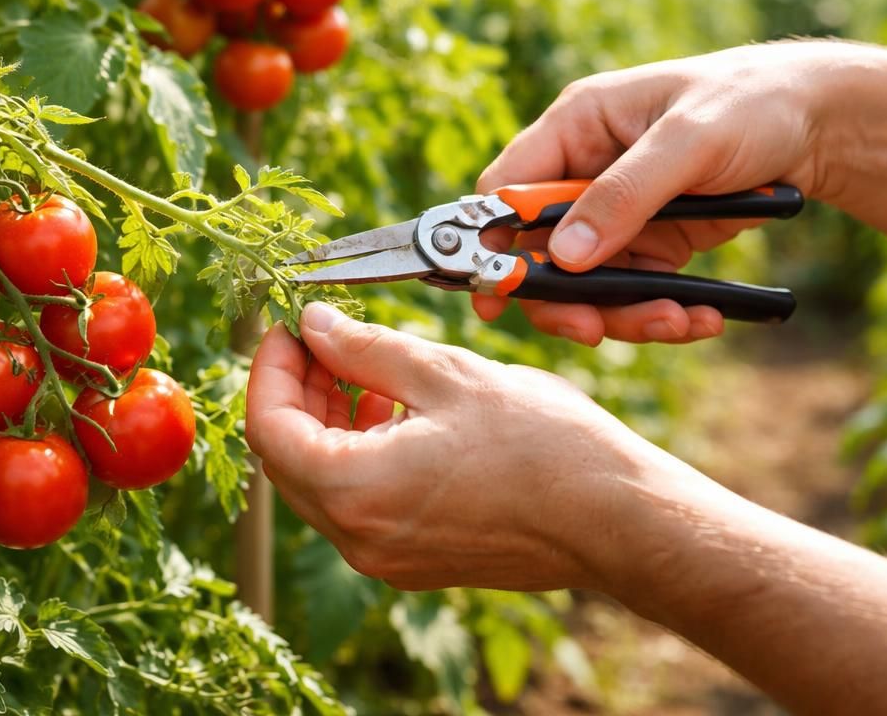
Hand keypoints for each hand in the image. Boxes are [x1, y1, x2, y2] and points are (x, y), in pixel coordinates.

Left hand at [245, 303, 651, 591]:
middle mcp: (357, 538)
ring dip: (329, 419)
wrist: (619, 519)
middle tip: (324, 338)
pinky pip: (361, 502)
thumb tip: (313, 324)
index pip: (267, 426)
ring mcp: (386, 557)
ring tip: (365, 367)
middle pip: (288, 457)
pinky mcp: (416, 560)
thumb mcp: (444, 375)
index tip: (291, 326)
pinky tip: (396, 409)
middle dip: (298, 390)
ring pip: (322, 480)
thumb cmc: (542, 445)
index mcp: (353, 492)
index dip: (270, 367)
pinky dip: (360, 452)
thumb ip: (364, 348)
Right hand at [474, 42, 847, 345]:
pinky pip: (636, 291)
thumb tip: (562, 256)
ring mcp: (616, 212)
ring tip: (676, 321)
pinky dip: (662, 312)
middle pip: (540, 251)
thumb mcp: (688, 141)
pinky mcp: (652, 242)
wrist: (821, 122)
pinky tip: (701, 318)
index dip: (490, 242)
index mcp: (575, 127)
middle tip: (592, 330)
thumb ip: (623, 195)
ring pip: (587, 283)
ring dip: (624, 313)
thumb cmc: (749, 103)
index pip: (506, 191)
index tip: (496, 292)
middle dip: (564, 297)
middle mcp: (584, 172)